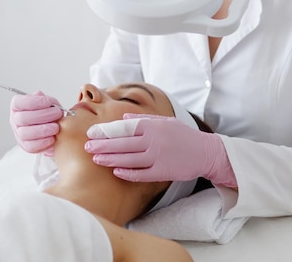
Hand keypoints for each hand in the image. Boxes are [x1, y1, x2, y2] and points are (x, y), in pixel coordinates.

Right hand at [10, 91, 64, 155]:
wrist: (52, 127)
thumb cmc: (48, 113)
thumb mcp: (48, 103)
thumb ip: (44, 99)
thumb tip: (39, 94)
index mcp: (17, 106)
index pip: (18, 102)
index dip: (34, 101)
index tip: (49, 102)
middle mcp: (15, 119)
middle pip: (23, 118)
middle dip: (43, 116)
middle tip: (57, 114)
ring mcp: (19, 133)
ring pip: (25, 133)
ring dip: (43, 130)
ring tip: (56, 127)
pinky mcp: (25, 146)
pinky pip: (31, 147)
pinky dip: (43, 143)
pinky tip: (53, 138)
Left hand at [85, 114, 236, 186]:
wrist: (205, 151)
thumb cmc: (182, 135)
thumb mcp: (164, 121)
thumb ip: (143, 119)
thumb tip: (124, 118)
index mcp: (152, 126)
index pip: (123, 127)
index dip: (105, 131)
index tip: (91, 132)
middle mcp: (154, 140)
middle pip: (122, 143)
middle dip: (102, 145)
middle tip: (86, 147)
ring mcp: (158, 156)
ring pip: (128, 159)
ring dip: (110, 159)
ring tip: (96, 160)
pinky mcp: (163, 171)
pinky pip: (141, 173)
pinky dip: (127, 173)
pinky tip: (116, 172)